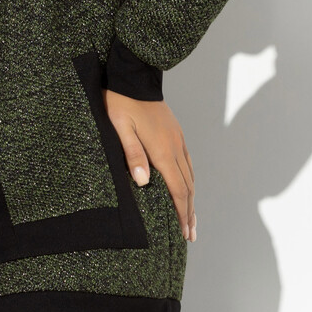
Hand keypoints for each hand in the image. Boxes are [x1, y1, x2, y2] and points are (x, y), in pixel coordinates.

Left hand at [102, 89, 196, 242]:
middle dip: (189, 213)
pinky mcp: (175, 134)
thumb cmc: (120, 102)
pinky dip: (189, 181)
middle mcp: (174, 147)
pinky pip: (186, 163)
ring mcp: (177, 140)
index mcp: (161, 150)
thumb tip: (144, 182)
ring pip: (189, 176)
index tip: (184, 232)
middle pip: (187, 187)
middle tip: (190, 235)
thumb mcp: (119, 128)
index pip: (177, 189)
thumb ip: (132, 154)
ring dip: (191, 199)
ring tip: (191, 218)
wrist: (133, 77)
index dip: (182, 213)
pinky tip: (186, 188)